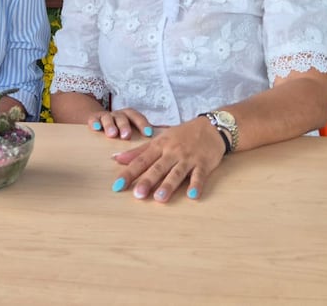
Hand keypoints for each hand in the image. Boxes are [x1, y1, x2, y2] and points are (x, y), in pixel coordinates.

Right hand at [86, 107, 153, 139]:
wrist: (99, 120)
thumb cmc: (120, 129)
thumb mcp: (131, 130)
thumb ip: (142, 136)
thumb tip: (159, 144)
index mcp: (129, 116)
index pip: (137, 117)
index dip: (143, 124)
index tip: (148, 134)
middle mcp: (118, 115)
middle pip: (122, 118)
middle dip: (125, 126)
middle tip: (126, 136)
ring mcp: (105, 116)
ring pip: (108, 118)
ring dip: (110, 125)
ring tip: (112, 135)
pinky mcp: (93, 119)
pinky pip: (93, 119)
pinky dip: (94, 122)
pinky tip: (95, 128)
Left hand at [110, 117, 225, 202]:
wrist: (210, 127)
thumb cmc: (182, 135)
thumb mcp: (159, 139)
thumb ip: (139, 151)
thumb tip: (116, 158)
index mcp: (160, 146)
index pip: (141, 160)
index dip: (129, 173)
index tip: (117, 186)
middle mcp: (173, 152)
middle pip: (158, 168)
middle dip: (148, 181)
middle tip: (137, 195)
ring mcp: (188, 158)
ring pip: (177, 173)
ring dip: (169, 185)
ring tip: (160, 198)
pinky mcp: (203, 163)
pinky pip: (199, 175)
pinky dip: (196, 185)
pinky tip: (192, 195)